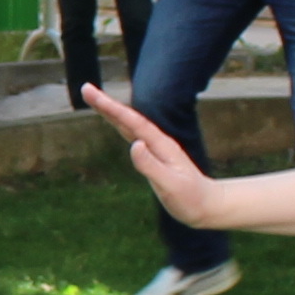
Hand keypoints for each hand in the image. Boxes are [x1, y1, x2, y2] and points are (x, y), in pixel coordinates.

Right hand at [88, 89, 225, 228]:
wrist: (208, 205)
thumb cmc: (190, 199)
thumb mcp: (170, 185)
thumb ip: (151, 166)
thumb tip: (134, 144)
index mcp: (160, 145)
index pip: (132, 122)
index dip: (111, 107)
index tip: (92, 93)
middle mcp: (158, 142)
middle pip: (129, 118)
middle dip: (107, 104)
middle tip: (85, 89)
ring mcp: (156, 148)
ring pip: (130, 125)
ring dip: (112, 111)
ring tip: (94, 99)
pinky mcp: (154, 156)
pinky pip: (133, 135)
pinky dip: (121, 124)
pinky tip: (115, 121)